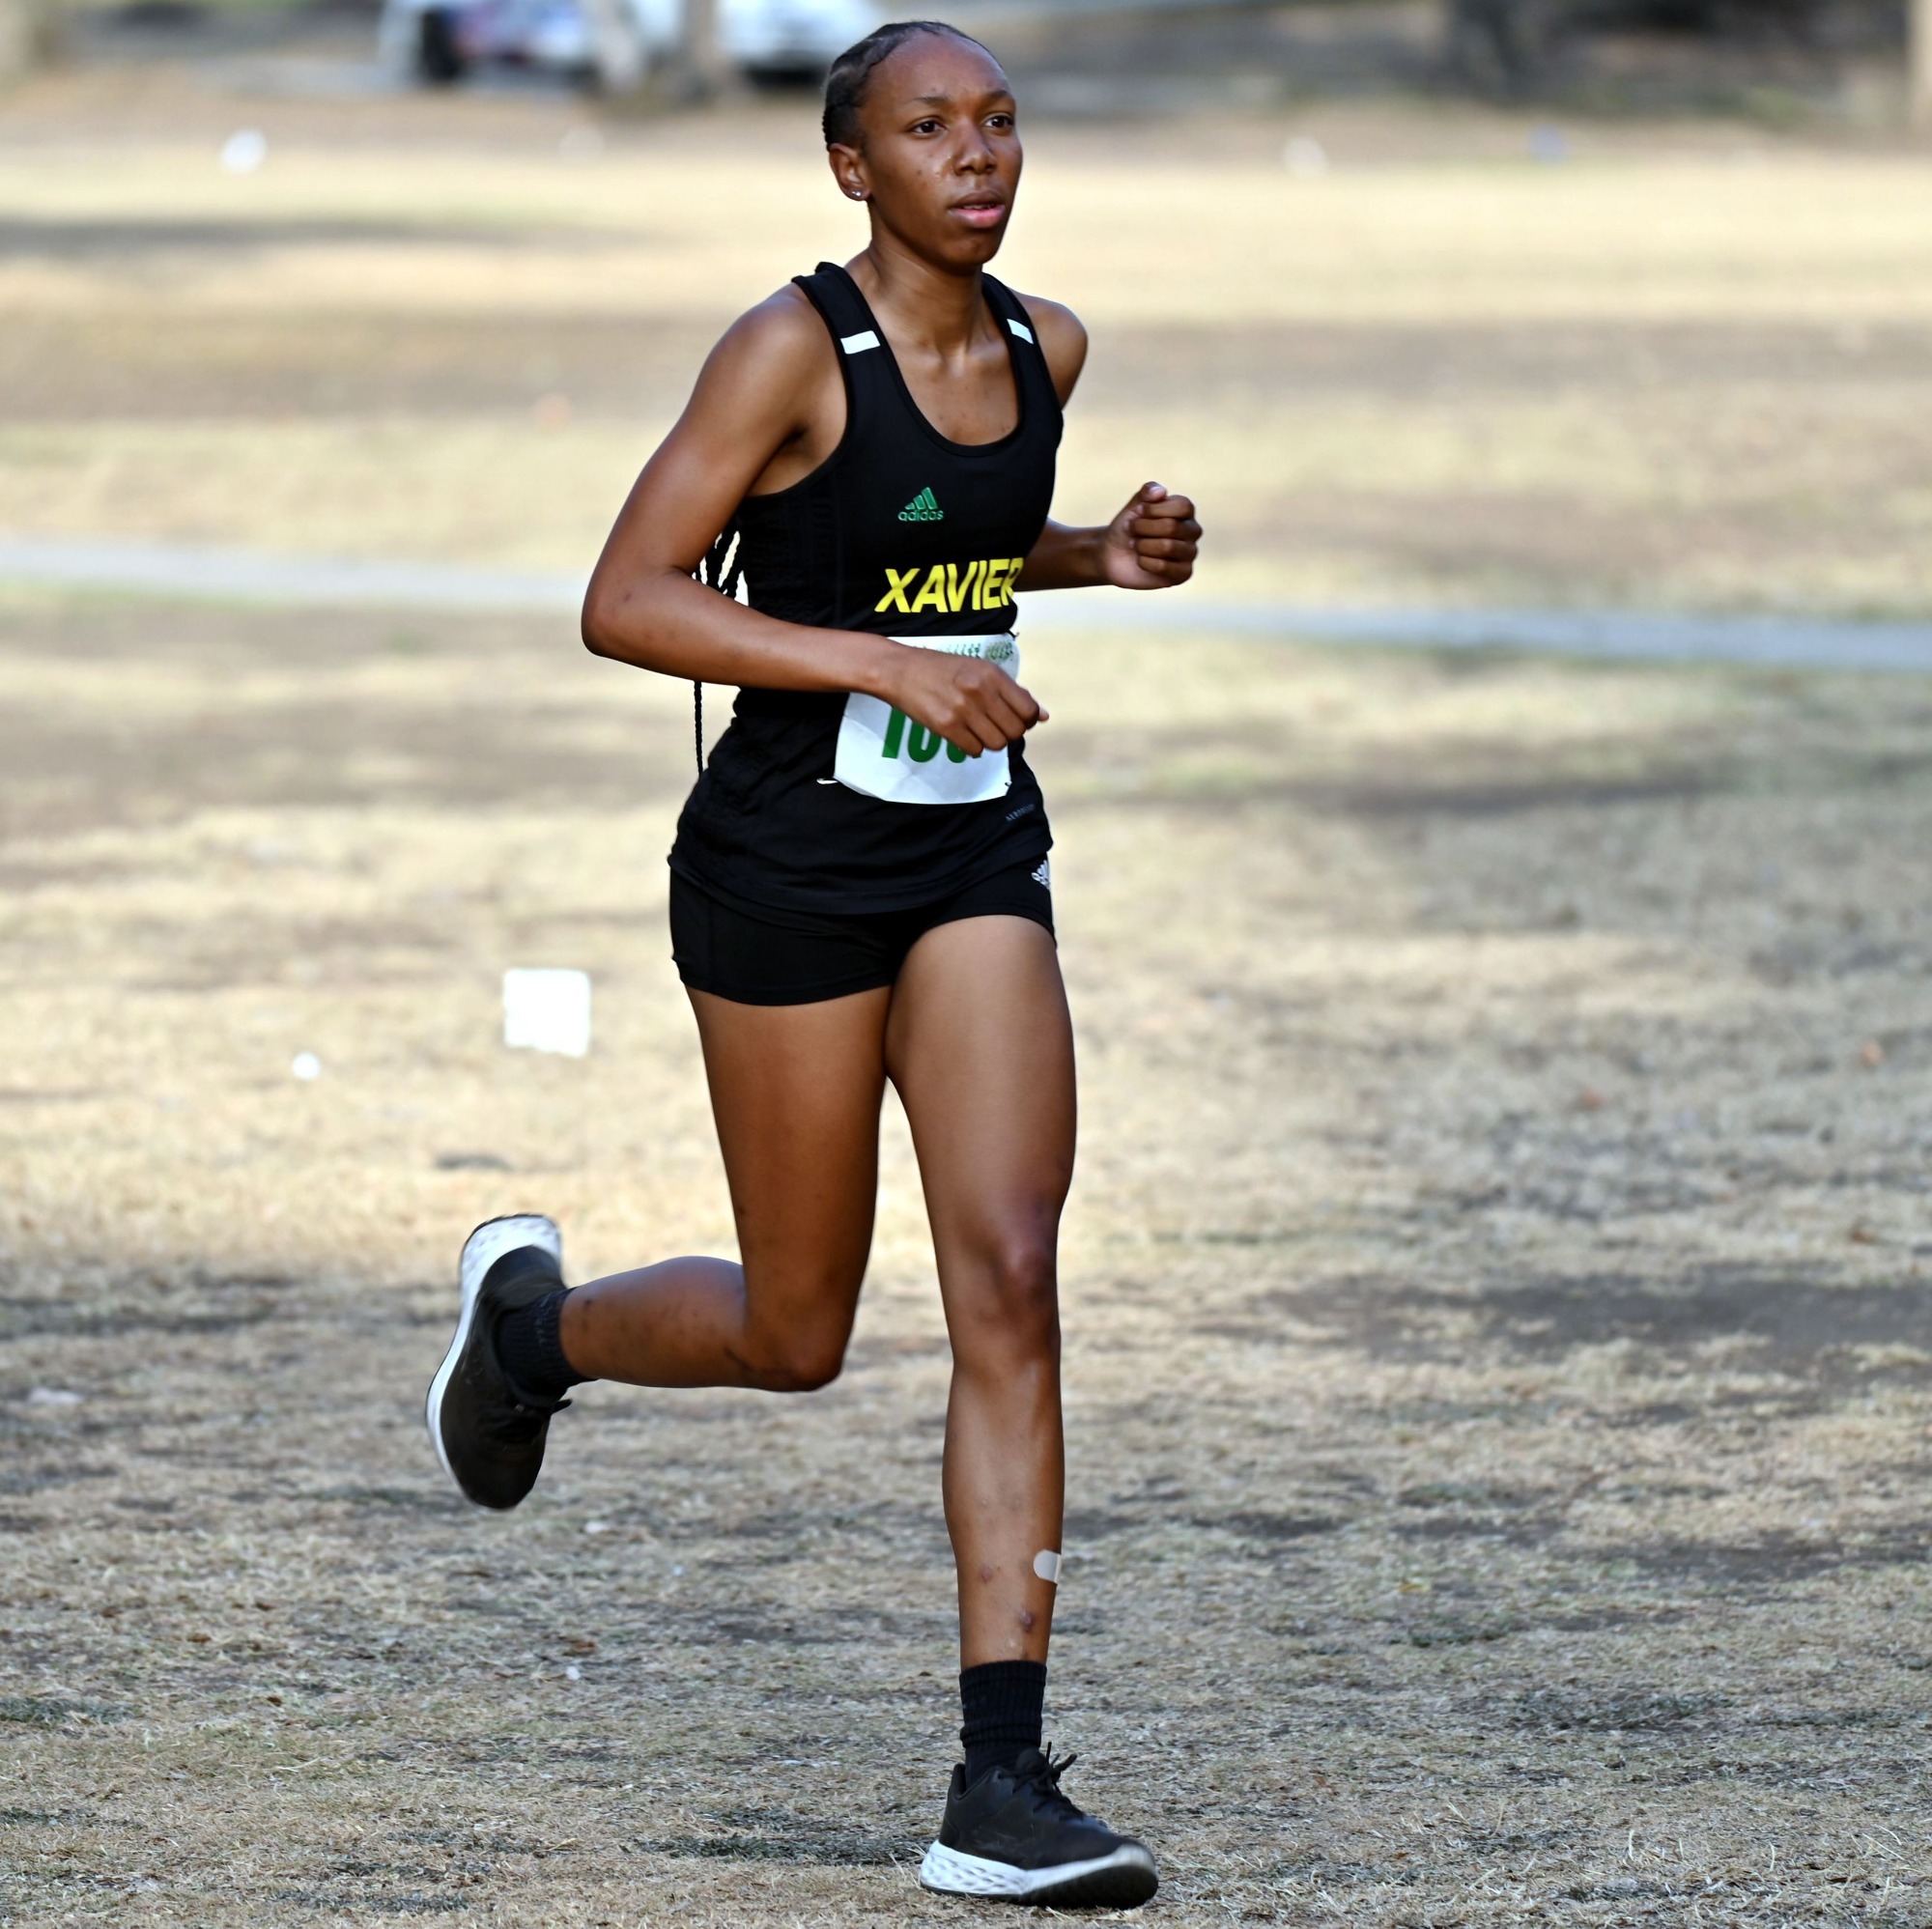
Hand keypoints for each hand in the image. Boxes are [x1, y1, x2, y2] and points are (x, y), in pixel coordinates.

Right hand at [884, 649, 1044, 757]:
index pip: (1029, 710)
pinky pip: (974, 750)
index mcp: (992, 674)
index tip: (1017, 719)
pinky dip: (973, 747)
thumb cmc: (944, 669)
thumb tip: (1044, 716)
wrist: (901, 670)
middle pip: (1015, 731)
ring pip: (997, 744)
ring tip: (979, 729)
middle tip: (996, 726)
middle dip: (1009, 733)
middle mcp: (980, 691)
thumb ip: (1012, 692)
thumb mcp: (980, 669)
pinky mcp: (946, 727)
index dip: (1027, 720)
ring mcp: (963, 710)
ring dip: (991, 741)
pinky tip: (964, 734)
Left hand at [1101, 481, 1199, 590]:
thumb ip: (1147, 492)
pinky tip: (1140, 560)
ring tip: (1134, 545)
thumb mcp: (1134, 506)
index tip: (1139, 512)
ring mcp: (1190, 553)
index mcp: (1185, 511)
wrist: (1113, 554)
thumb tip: (1162, 491)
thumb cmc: (1128, 527)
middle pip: (1172, 527)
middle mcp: (1192, 531)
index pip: (1183, 506)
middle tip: (1131, 530)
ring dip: (1142, 545)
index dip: (1156, 509)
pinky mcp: (1183, 573)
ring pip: (1168, 547)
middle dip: (1143, 528)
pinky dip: (1145, 562)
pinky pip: (1164, 567)